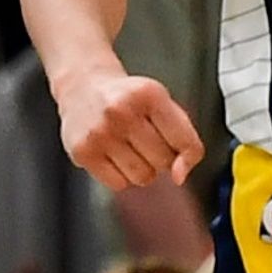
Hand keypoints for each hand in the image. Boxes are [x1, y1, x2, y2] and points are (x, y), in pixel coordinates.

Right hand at [58, 69, 204, 190]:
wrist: (83, 88)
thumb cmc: (131, 100)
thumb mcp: (162, 102)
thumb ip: (182, 136)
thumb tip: (179, 177)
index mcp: (150, 95)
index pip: (183, 140)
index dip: (190, 155)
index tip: (184, 159)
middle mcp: (122, 111)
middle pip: (163, 161)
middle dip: (162, 157)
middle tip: (148, 141)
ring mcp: (100, 132)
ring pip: (143, 177)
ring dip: (143, 169)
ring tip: (131, 148)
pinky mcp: (82, 152)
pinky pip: (118, 184)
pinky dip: (122, 177)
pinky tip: (114, 156)